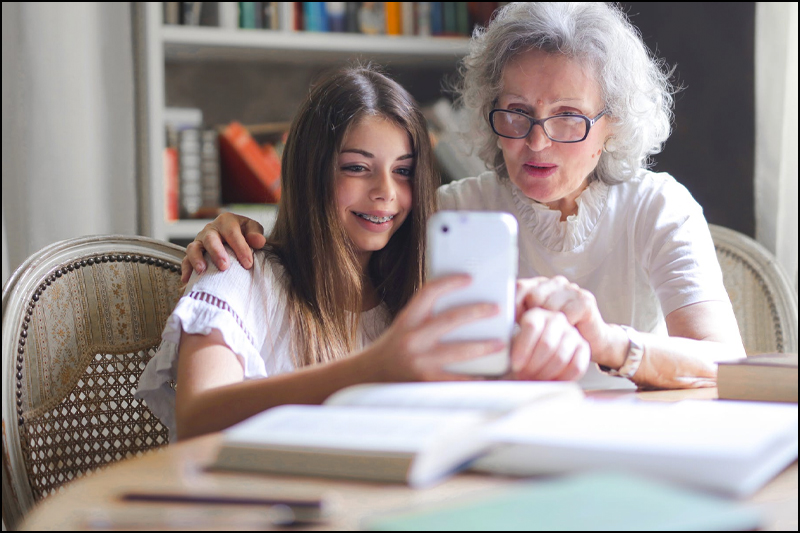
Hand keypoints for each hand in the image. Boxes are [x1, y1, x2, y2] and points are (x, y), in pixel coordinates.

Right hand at [181, 213, 265, 282]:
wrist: (231, 234)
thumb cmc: (243, 233)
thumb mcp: (251, 228)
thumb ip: (255, 234)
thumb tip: (259, 241)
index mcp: (226, 221)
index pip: (232, 233)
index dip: (240, 248)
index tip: (248, 264)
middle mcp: (210, 230)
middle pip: (210, 239)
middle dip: (216, 253)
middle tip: (224, 266)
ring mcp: (199, 241)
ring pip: (193, 248)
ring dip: (197, 259)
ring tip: (202, 271)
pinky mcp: (193, 253)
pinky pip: (186, 260)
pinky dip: (186, 270)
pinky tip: (188, 280)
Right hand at [356, 275, 506, 381]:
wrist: (368, 377)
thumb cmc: (392, 349)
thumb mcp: (403, 326)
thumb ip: (426, 317)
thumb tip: (461, 307)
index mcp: (407, 320)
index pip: (428, 292)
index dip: (450, 282)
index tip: (469, 278)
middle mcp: (412, 339)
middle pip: (450, 319)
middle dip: (477, 312)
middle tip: (496, 309)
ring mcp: (419, 362)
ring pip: (459, 351)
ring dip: (483, 346)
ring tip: (500, 343)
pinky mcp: (426, 382)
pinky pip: (457, 379)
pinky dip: (475, 377)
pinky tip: (489, 374)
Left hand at [509, 307, 589, 380]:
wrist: (539, 358)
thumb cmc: (521, 353)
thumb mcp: (509, 345)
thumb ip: (506, 346)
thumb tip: (495, 351)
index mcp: (536, 314)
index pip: (531, 326)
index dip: (523, 348)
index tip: (515, 366)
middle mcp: (556, 319)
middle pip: (547, 343)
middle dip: (533, 365)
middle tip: (524, 376)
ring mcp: (572, 332)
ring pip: (560, 356)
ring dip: (545, 374)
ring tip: (534, 380)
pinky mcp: (583, 347)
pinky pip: (576, 366)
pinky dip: (562, 378)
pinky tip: (550, 382)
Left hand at [515, 276, 622, 368]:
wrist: (593, 342)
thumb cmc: (559, 335)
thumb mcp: (535, 324)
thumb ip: (519, 316)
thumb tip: (497, 316)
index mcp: (540, 285)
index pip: (519, 287)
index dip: (514, 305)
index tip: (514, 323)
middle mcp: (556, 282)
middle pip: (533, 297)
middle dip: (534, 318)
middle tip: (538, 333)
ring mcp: (571, 289)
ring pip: (549, 306)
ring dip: (550, 326)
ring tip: (554, 334)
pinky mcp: (585, 300)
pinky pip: (566, 315)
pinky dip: (565, 328)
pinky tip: (568, 332)